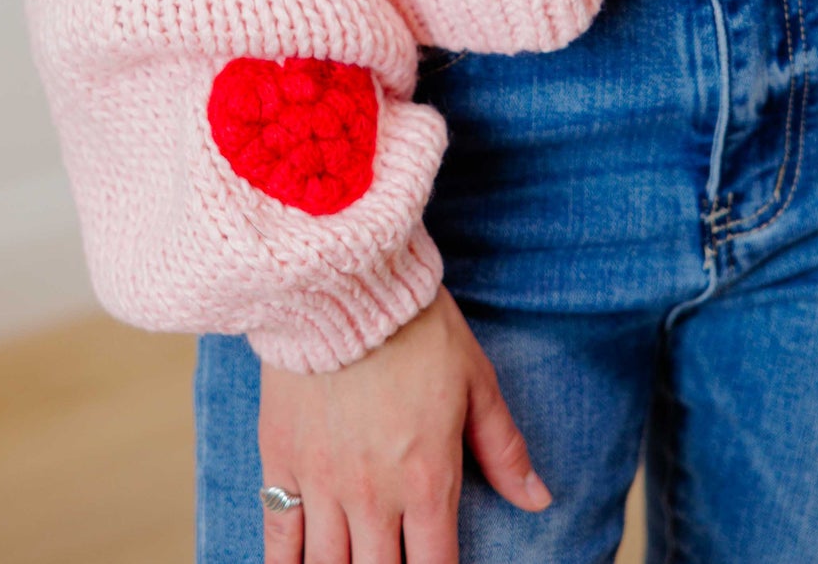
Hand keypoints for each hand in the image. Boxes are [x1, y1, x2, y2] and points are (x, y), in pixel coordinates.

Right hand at [257, 283, 550, 563]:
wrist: (342, 283)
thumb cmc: (416, 326)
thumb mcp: (475, 380)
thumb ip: (502, 448)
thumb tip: (539, 500)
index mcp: (427, 481)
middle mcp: (374, 495)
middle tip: (388, 562)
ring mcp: (323, 481)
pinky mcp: (281, 458)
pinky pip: (278, 532)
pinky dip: (283, 562)